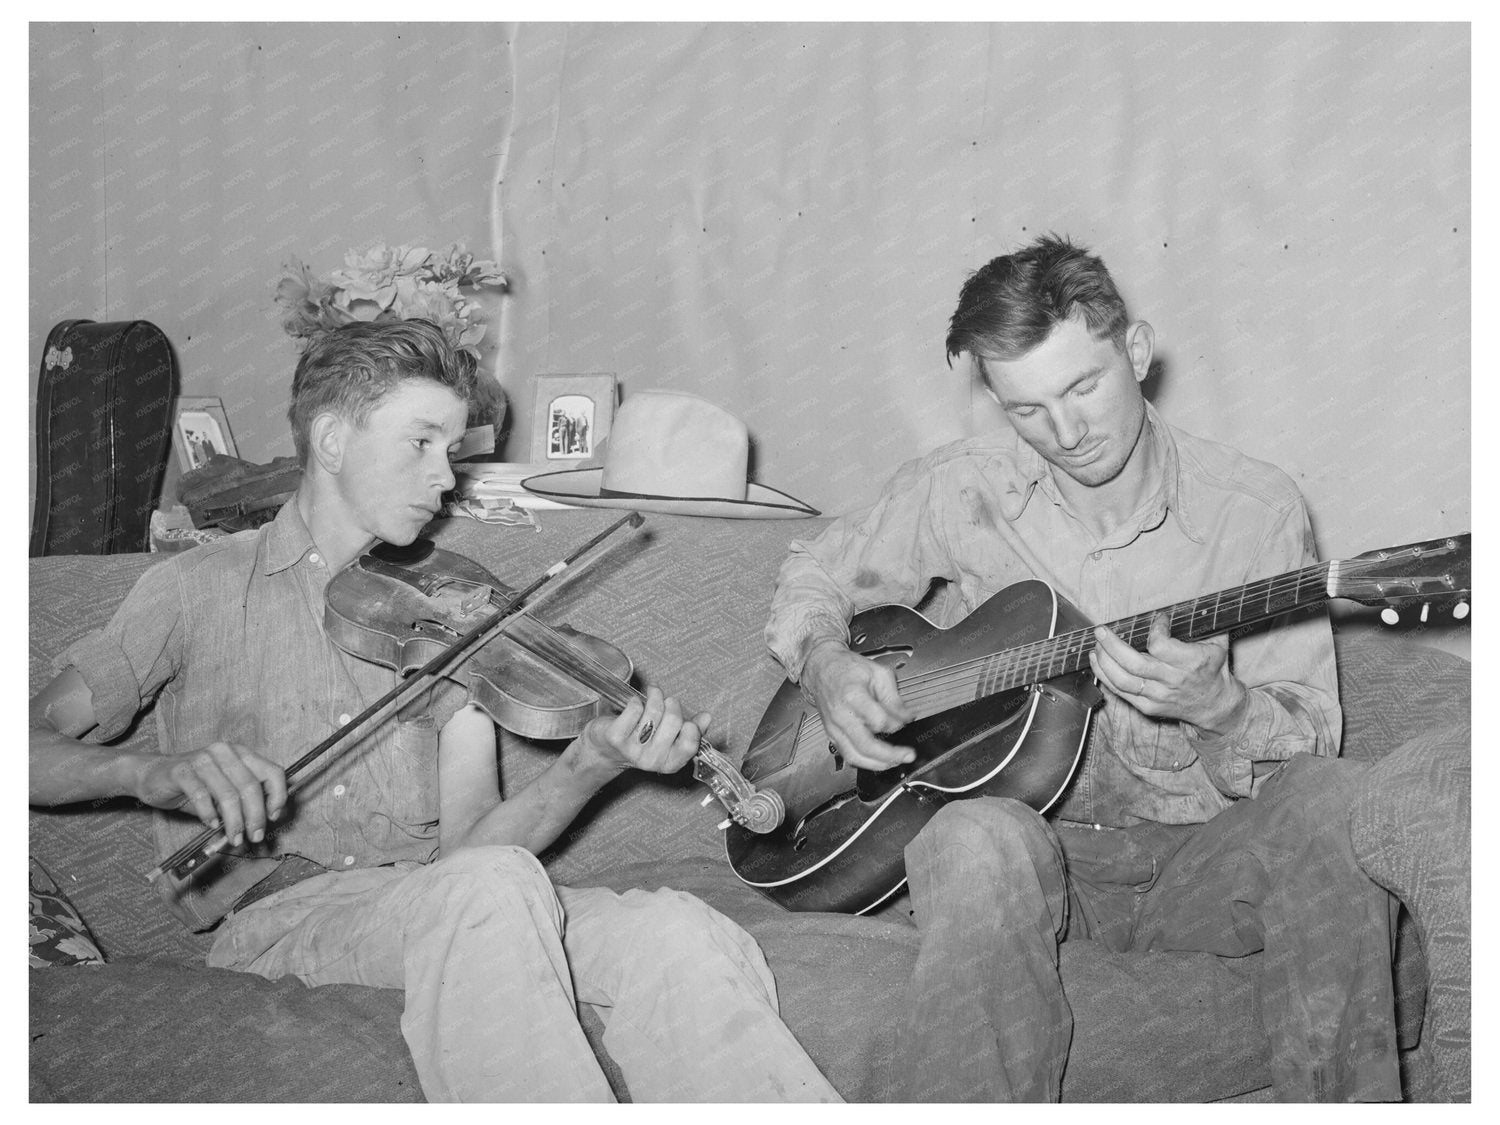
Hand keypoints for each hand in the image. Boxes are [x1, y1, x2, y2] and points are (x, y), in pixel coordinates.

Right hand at [135, 742, 286, 847]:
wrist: (152, 775)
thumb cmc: (194, 785)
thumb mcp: (224, 791)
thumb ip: (244, 801)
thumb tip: (264, 822)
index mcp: (241, 754)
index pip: (273, 772)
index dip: (278, 796)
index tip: (274, 817)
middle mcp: (225, 752)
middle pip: (251, 787)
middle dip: (256, 816)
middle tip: (255, 836)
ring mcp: (203, 759)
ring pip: (228, 794)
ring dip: (234, 821)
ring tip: (235, 838)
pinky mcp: (182, 770)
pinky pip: (201, 796)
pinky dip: (209, 814)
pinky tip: (211, 824)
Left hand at [578, 687, 707, 776]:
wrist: (603, 748)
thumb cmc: (638, 739)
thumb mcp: (668, 737)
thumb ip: (692, 729)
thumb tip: (707, 717)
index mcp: (669, 762)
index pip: (690, 743)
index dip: (690, 726)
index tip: (684, 719)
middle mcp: (651, 760)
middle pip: (673, 721)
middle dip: (671, 704)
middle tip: (665, 701)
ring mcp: (632, 750)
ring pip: (653, 712)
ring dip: (654, 697)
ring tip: (651, 696)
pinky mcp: (616, 737)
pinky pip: (634, 709)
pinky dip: (635, 700)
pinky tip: (633, 704)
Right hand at [801, 642, 915, 770]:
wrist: (821, 668)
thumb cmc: (847, 668)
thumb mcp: (878, 673)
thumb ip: (893, 698)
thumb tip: (906, 718)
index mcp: (853, 696)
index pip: (879, 721)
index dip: (896, 724)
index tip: (906, 721)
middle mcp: (841, 715)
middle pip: (866, 745)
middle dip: (890, 755)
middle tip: (907, 756)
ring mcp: (834, 727)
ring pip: (854, 756)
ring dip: (877, 764)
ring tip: (895, 762)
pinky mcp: (831, 734)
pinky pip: (847, 754)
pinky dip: (864, 762)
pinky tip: (878, 760)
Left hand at [1089, 614, 1247, 734]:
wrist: (1216, 705)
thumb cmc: (1214, 669)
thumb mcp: (1217, 643)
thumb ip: (1202, 621)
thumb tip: (1190, 597)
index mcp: (1192, 662)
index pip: (1161, 646)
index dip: (1155, 629)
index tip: (1157, 618)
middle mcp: (1173, 680)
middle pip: (1135, 664)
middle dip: (1112, 645)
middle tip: (1101, 630)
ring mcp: (1159, 696)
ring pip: (1123, 680)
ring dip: (1105, 661)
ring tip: (1097, 644)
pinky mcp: (1148, 707)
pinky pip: (1121, 692)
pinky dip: (1104, 675)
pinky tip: (1097, 660)